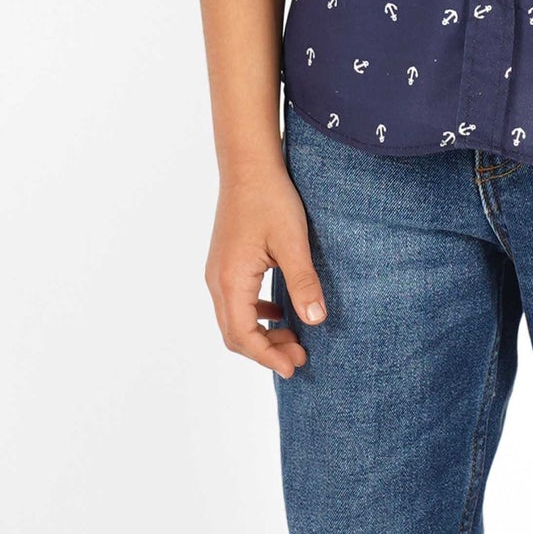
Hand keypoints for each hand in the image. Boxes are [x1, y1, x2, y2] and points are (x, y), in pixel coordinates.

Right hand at [205, 160, 327, 378]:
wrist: (248, 165)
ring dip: (261, 334)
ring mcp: (217, 272)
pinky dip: (255, 316)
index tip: (293, 368)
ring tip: (293, 338)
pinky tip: (280, 312)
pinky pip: (235, 302)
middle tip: (300, 357)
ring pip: (233, 320)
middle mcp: (217, 280)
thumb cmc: (270, 199)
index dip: (267, 356)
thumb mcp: (293, 242)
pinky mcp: (225, 263)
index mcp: (231, 279)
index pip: (242, 335)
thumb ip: (303, 282)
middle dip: (266, 350)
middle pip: (233, 334)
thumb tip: (316, 321)